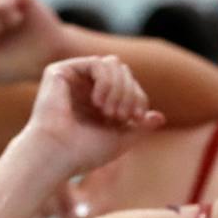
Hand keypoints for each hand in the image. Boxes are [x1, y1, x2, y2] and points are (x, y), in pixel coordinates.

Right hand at [10, 55, 165, 180]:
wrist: (56, 155)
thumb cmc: (83, 153)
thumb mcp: (121, 140)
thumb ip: (140, 127)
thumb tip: (160, 117)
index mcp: (97, 103)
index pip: (129, 86)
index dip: (139, 98)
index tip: (137, 118)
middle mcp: (85, 88)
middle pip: (123, 71)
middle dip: (130, 92)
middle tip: (121, 116)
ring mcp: (73, 79)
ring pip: (113, 64)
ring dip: (119, 88)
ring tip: (109, 112)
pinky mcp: (60, 71)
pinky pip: (97, 63)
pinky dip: (106, 81)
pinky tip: (97, 102)